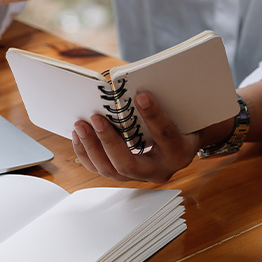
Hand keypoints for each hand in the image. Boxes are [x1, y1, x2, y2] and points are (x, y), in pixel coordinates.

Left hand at [71, 92, 201, 182]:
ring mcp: (140, 175)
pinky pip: (100, 168)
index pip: (166, 135)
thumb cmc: (181, 122)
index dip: (153, 116)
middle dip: (109, 141)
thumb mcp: (180, 112)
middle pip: (129, 164)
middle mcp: (159, 170)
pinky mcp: (123, 174)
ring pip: (111, 170)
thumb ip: (165, 102)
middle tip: (96, 118)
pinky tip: (78, 135)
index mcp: (179, 152)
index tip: (141, 96)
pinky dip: (86, 153)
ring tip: (81, 125)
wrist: (183, 141)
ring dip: (92, 147)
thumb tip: (136, 86)